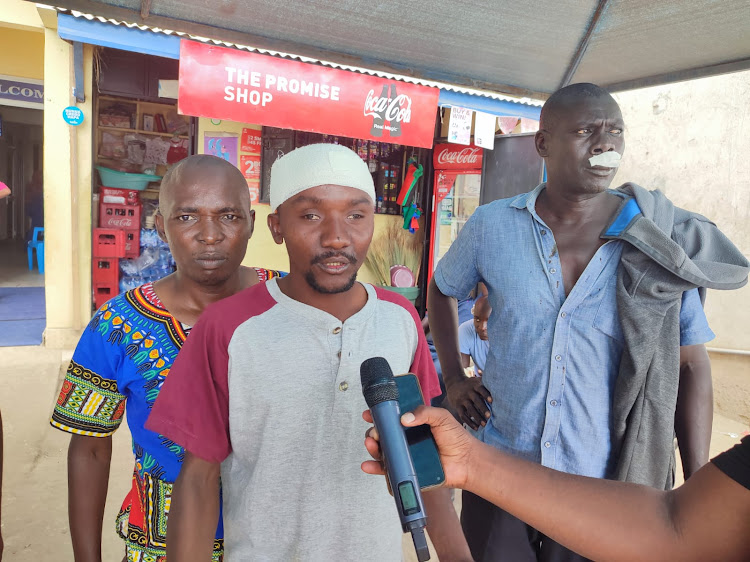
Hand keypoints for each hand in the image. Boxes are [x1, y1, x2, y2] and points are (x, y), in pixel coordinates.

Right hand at [361, 406, 475, 488]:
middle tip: (375, 431)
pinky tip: (368, 465)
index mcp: (413, 424)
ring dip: (372, 447)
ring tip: (371, 443)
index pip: (392, 418)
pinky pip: (388, 469)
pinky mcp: (407, 469)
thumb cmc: (456, 438)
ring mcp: (405, 454)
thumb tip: (404, 418)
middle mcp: (406, 439)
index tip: (370, 413)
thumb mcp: (441, 417)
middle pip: (383, 434)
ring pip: (382, 450)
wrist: (466, 462)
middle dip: (374, 431)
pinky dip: (375, 467)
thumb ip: (424, 412)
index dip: (379, 415)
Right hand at [446, 376, 491, 429]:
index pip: (481, 389)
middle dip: (482, 408)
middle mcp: (468, 392)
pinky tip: (476, 428)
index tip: (492, 401)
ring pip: (470, 409)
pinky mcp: (458, 406)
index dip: (486, 395)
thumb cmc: (471, 384)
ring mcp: (462, 399)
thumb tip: (503, 383)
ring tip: (484, 425)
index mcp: (475, 385)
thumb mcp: (476, 380)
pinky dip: (469, 422)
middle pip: (476, 400)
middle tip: (489, 416)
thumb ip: (487, 382)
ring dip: (477, 417)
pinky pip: (463, 415)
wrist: (453, 383)